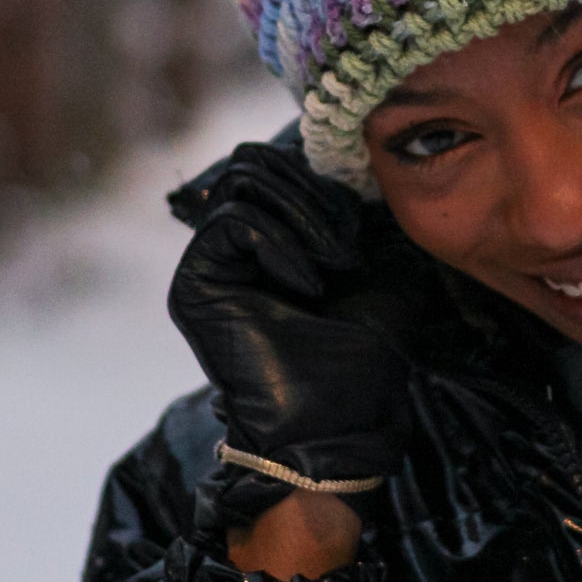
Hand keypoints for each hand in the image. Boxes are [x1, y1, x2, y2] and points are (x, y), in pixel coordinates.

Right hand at [168, 142, 414, 523]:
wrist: (338, 420)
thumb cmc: (365, 355)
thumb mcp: (385, 265)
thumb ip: (365, 210)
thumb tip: (356, 164)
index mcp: (278, 235)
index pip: (282, 163)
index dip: (326, 177)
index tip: (363, 224)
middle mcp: (239, 244)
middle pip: (254, 161)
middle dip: (312, 188)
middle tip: (346, 245)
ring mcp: (213, 260)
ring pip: (241, 180)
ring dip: (301, 211)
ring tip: (334, 261)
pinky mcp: (196, 281)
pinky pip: (231, 220)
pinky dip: (279, 240)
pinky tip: (307, 283)